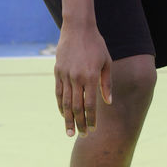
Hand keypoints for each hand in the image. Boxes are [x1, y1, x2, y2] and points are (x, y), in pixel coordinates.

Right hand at [53, 20, 113, 136]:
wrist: (78, 29)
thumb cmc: (97, 45)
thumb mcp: (106, 63)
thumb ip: (107, 84)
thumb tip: (108, 102)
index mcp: (90, 76)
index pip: (90, 104)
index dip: (91, 119)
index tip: (93, 130)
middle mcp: (76, 78)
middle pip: (77, 107)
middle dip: (79, 123)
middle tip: (81, 136)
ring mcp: (65, 75)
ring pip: (66, 102)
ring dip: (68, 118)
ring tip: (69, 132)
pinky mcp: (58, 72)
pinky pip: (59, 92)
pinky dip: (61, 105)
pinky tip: (64, 114)